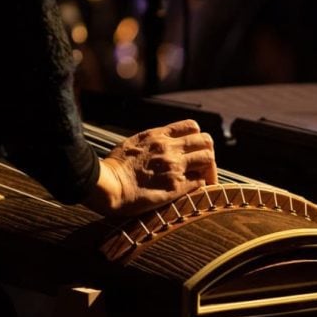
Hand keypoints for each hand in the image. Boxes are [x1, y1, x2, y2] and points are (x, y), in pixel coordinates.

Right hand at [84, 119, 217, 216]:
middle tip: (201, 165)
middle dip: (206, 152)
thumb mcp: (132, 143)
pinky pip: (201, 182)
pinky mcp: (176, 187)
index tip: (192, 149)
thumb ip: (150, 141)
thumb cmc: (113, 168)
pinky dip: (202, 184)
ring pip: (209, 159)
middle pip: (206, 141)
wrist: (108, 186)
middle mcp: (170, 148)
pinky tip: (194, 189)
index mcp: (158, 135)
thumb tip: (158, 144)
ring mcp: (175, 167)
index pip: (192, 127)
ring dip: (208, 169)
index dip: (196, 137)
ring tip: (202, 178)